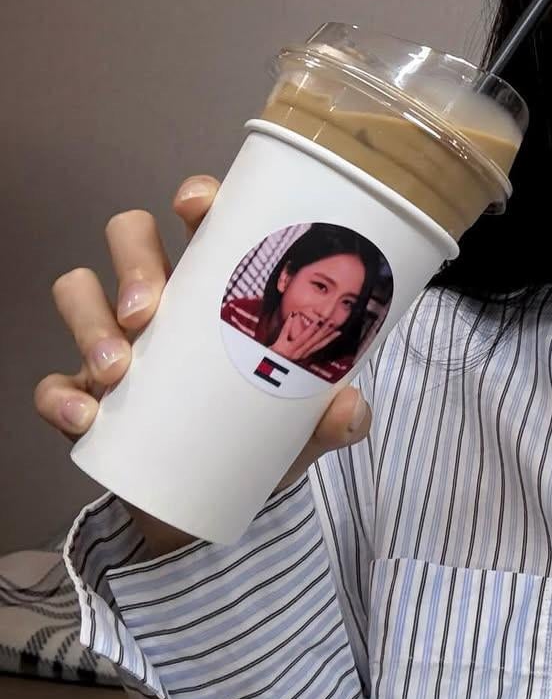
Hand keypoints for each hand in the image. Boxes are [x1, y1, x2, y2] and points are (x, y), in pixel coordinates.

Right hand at [34, 175, 371, 556]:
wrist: (215, 500)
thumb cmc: (261, 432)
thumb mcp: (303, 426)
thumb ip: (335, 420)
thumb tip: (351, 409)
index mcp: (218, 283)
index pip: (202, 217)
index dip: (195, 198)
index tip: (194, 206)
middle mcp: (162, 298)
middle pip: (131, 238)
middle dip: (133, 261)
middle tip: (148, 309)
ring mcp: (115, 341)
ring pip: (80, 290)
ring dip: (90, 322)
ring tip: (118, 368)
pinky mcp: (83, 391)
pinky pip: (53, 382)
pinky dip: (60, 396)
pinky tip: (85, 416)